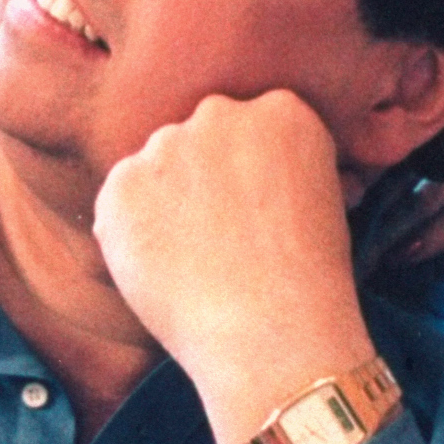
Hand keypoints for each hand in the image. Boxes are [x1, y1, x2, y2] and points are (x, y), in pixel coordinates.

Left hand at [93, 91, 375, 443]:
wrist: (270, 332)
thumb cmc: (310, 281)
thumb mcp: (324, 201)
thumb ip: (283, 167)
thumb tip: (256, 175)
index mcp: (281, 112)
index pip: (254, 128)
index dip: (250, 174)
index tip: (255, 210)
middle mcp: (220, 114)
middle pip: (201, 139)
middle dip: (204, 178)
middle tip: (219, 237)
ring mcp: (165, 146)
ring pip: (157, 169)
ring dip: (165, 202)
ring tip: (192, 262)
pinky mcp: (121, 184)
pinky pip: (119, 203)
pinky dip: (131, 233)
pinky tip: (163, 270)